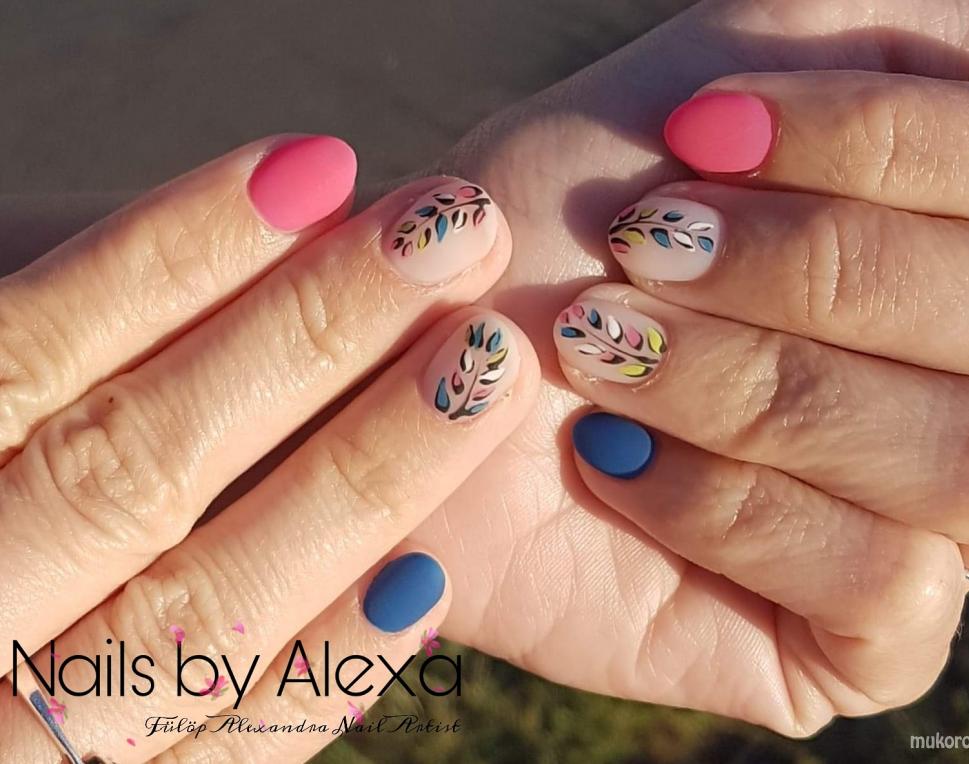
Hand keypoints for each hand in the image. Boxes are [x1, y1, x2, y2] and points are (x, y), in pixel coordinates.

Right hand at [0, 136, 538, 760]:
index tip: (317, 166)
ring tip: (489, 365)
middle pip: (134, 470)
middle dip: (309, 337)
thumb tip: (221, 218)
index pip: (22, 357)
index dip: (169, 254)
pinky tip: (430, 577)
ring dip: (360, 480)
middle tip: (455, 229)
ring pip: (196, 612)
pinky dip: (320, 674)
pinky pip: (219, 761)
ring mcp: (23, 744)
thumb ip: (39, 329)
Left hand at [407, 0, 968, 734]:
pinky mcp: (863, 637)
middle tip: (644, 245)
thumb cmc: (558, 225)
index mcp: (968, 251)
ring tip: (604, 353)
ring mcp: (935, 522)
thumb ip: (886, 39)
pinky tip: (617, 466)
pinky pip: (891, 584)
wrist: (432, 374)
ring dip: (756, 387)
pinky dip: (731, 506)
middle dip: (810, 270)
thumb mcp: (704, 80)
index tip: (708, 130)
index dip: (886, 140)